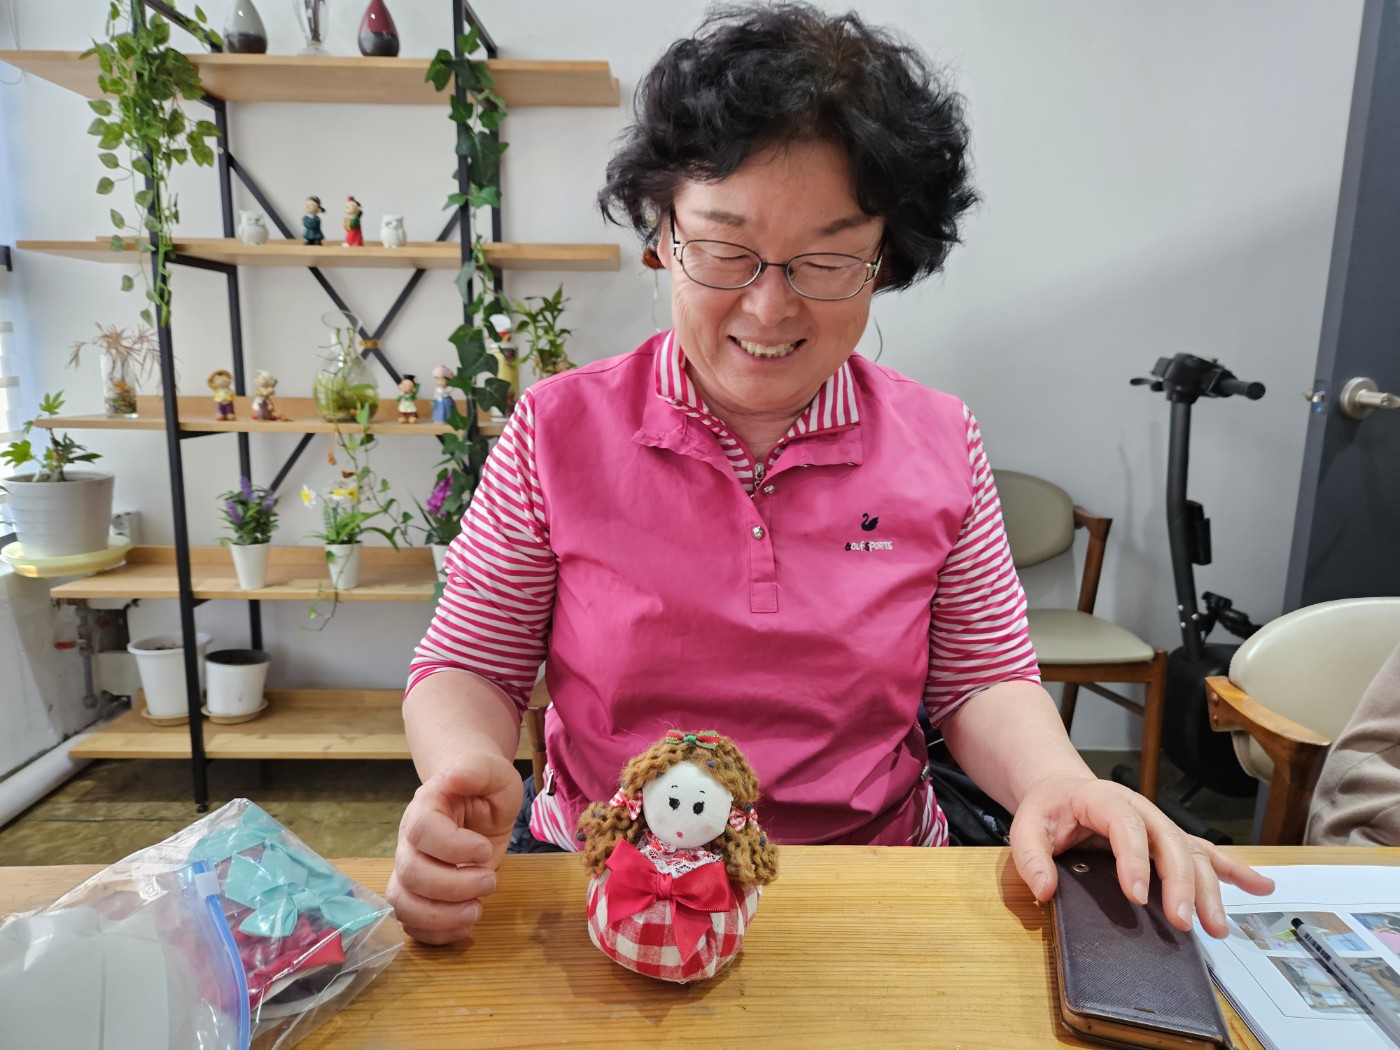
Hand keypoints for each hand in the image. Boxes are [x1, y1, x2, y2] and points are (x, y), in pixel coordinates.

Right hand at [386, 753, 523, 944]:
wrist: (476, 797)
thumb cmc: (485, 785)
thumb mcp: (491, 772)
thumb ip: (475, 771)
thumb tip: (454, 777)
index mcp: (425, 808)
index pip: (423, 832)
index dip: (454, 848)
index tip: (486, 851)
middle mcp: (409, 841)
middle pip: (411, 874)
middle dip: (454, 887)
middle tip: (491, 881)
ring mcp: (411, 869)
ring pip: (403, 904)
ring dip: (441, 917)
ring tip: (476, 912)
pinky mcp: (420, 894)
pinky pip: (411, 923)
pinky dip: (436, 934)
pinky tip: (465, 925)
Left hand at [1008, 774, 1274, 937]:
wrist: (1063, 790)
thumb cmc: (1049, 809)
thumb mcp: (1027, 825)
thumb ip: (1030, 855)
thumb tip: (1044, 889)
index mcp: (1105, 800)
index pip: (1126, 826)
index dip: (1134, 861)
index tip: (1137, 897)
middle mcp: (1141, 810)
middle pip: (1170, 842)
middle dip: (1180, 884)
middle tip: (1182, 923)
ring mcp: (1159, 825)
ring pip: (1193, 853)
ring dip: (1209, 889)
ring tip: (1216, 926)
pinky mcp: (1169, 841)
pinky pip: (1207, 853)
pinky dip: (1234, 871)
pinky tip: (1260, 888)